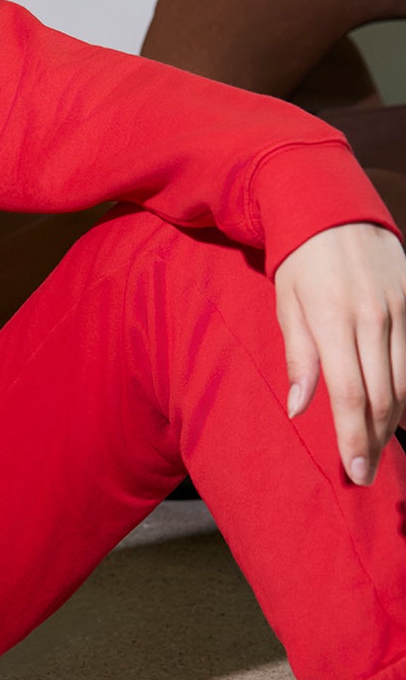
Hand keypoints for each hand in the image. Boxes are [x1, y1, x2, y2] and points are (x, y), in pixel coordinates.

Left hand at [275, 222, 405, 484]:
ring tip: (376, 446)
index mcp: (333, 320)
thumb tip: (299, 408)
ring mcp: (398, 311)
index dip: (352, 436)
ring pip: (404, 382)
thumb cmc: (300, 262)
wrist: (335, 208)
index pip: (349, 394)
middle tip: (364, 471)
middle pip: (381, 395)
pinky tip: (395, 413)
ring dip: (392, 421)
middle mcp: (372, 318)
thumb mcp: (287, 305)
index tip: (353, 470)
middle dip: (373, 439)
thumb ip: (298, 358)